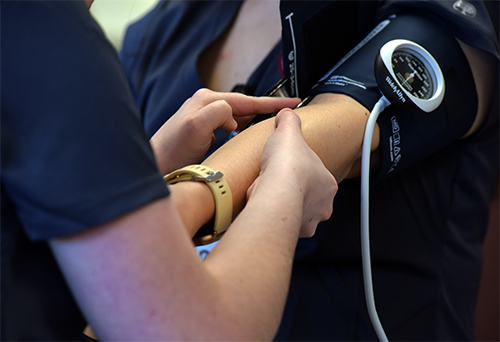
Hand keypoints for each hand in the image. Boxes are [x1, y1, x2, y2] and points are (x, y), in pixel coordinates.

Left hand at [150, 88, 299, 173]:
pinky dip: (243, 125)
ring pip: (239, 114)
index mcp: (207, 101)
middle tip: (288, 113)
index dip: (272, 103)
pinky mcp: (203, 128)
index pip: (247, 100)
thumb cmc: (172, 152)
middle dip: (266, 108)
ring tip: (273, 121)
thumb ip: (217, 113)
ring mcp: (204, 115)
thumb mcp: (196, 128)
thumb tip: (233, 116)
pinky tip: (248, 131)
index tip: (293, 103)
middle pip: (245, 105)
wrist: (155, 167)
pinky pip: (231, 123)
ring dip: (255, 117)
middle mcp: (206, 104)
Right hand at [247, 109, 336, 236]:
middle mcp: (323, 206)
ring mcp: (309, 221)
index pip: (317, 178)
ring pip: (298, 216)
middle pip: (310, 200)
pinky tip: (265, 210)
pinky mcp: (292, 233)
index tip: (290, 169)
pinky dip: (275, 219)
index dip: (302, 172)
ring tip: (270, 198)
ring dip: (286, 208)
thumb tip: (287, 113)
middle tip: (279, 185)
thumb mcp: (289, 132)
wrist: (276, 191)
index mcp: (328, 183)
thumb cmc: (287, 166)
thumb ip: (289, 122)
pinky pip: (283, 227)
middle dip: (296, 194)